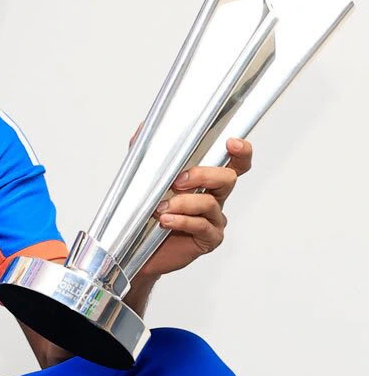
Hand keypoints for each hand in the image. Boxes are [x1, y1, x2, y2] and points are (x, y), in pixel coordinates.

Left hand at [137, 137, 253, 280]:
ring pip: (210, 203)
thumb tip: (143, 129)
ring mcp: (214, 219)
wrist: (135, 247)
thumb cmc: (146, 213)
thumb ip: (146, 155)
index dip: (240, 152)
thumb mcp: (144, 180)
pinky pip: (202, 226)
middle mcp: (215, 198)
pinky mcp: (209, 239)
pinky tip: (166, 221)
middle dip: (203, 175)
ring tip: (161, 209)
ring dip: (184, 202)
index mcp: (206, 181)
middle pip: (227, 178)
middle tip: (177, 181)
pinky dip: (183, 221)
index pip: (234, 162)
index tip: (231, 143)